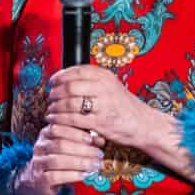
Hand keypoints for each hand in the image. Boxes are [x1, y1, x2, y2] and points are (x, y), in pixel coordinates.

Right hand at [13, 119, 102, 194]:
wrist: (37, 178)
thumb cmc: (58, 158)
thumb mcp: (68, 145)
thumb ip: (82, 140)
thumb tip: (100, 139)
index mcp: (46, 134)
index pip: (57, 129)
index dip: (75, 133)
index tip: (91, 138)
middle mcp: (40, 147)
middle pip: (59, 145)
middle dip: (82, 149)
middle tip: (99, 154)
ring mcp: (38, 163)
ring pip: (57, 160)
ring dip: (79, 163)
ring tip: (95, 165)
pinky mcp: (40, 179)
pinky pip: (55, 176)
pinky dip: (71, 175)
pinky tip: (84, 175)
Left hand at [44, 64, 158, 146]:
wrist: (145, 124)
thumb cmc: (124, 106)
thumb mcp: (111, 86)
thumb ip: (91, 81)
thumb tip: (63, 78)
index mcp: (105, 76)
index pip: (75, 71)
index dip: (59, 77)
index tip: (52, 83)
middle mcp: (104, 88)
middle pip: (68, 87)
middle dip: (54, 94)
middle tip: (50, 98)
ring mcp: (103, 105)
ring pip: (69, 103)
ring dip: (55, 108)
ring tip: (51, 110)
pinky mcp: (101, 122)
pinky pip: (73, 119)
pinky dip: (60, 120)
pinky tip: (55, 120)